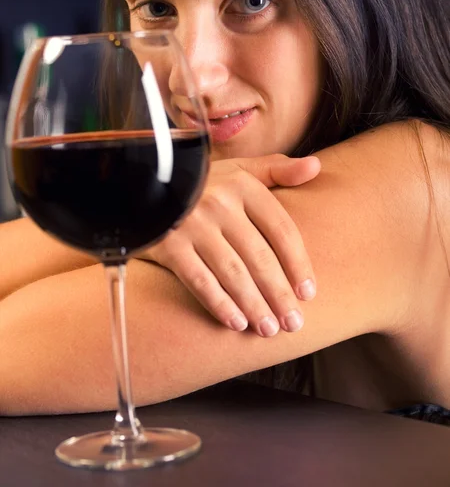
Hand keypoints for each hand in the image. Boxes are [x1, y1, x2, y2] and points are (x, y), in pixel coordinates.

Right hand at [138, 154, 319, 336]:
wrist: (146, 183)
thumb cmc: (203, 182)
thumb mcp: (239, 168)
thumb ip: (277, 169)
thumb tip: (316, 166)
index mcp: (243, 185)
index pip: (281, 229)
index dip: (298, 264)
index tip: (309, 293)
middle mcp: (219, 204)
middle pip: (259, 257)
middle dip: (280, 295)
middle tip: (294, 323)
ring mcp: (192, 225)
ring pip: (233, 273)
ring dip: (255, 305)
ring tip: (269, 329)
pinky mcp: (169, 245)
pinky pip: (200, 280)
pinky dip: (220, 304)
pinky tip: (236, 323)